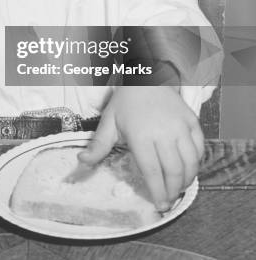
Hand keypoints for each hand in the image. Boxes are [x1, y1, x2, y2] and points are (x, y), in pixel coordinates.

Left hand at [78, 86, 203, 211]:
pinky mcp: (192, 121)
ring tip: (179, 188)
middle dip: (173, 191)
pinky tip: (188, 169)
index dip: (157, 191)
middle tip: (169, 201)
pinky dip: (196, 162)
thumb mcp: (108, 121)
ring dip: (187, 180)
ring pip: (190, 162)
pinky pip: (199, 147)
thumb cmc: (126, 101)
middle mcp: (163, 133)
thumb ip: (98, 145)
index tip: (159, 205)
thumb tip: (82, 161)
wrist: (146, 76)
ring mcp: (180, 126)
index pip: (152, 171)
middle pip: (173, 171)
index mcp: (141, 135)